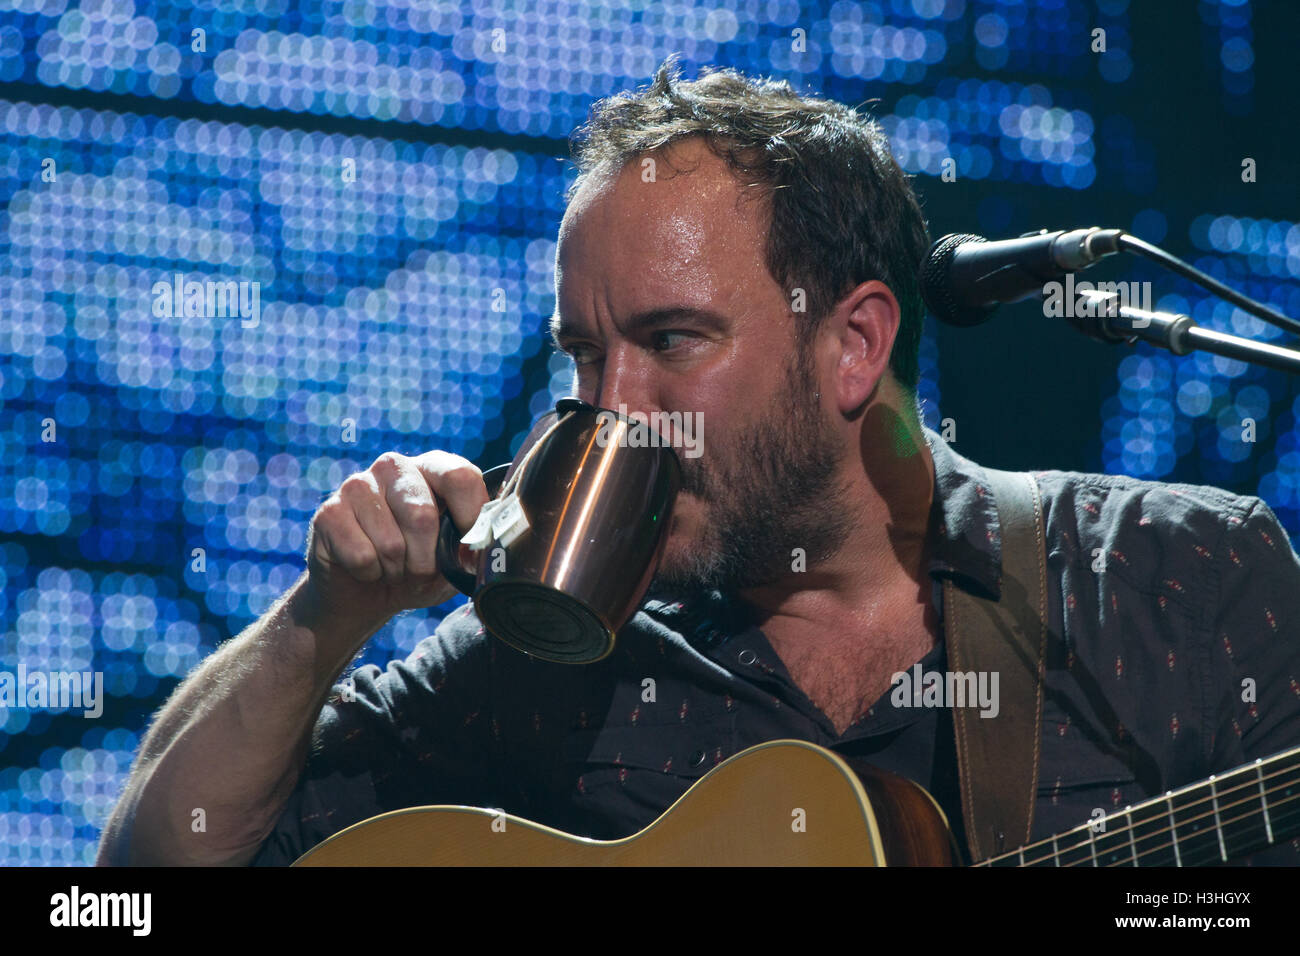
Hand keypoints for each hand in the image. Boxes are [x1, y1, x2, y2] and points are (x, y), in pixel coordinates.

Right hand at [300, 451, 489, 622]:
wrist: (365, 591)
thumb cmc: (418, 567)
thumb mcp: (455, 558)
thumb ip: (475, 546)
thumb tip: (482, 548)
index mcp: (432, 468)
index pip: (460, 476)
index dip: (470, 519)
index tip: (468, 551)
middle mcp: (395, 466)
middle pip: (423, 515)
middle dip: (426, 560)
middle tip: (419, 570)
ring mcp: (357, 484)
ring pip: (391, 543)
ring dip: (396, 570)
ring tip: (392, 567)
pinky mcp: (328, 512)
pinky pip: (361, 556)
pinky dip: (370, 574)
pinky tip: (366, 567)